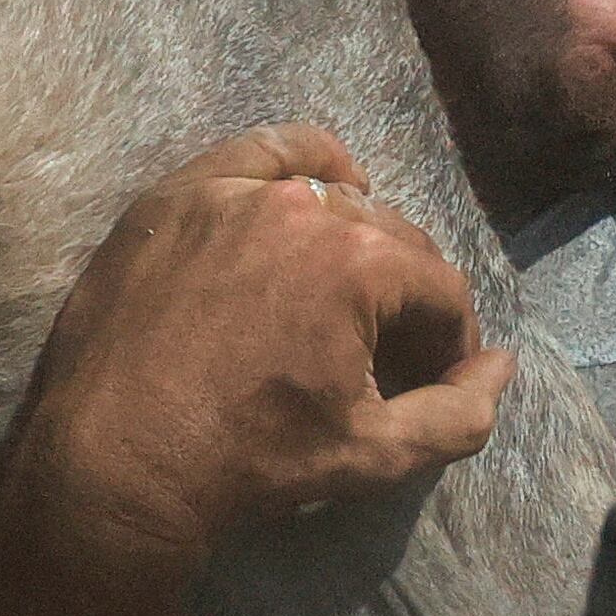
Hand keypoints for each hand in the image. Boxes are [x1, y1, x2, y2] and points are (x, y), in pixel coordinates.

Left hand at [5, 122, 515, 573]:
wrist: (113, 461)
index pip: (439, 288)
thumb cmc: (248, 463)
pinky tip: (314, 187)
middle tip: (385, 354)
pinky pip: (255, 152)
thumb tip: (502, 368)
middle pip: (388, 239)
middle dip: (403, 298)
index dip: (449, 341)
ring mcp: (229, 194)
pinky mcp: (174, 197)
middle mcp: (300, 207)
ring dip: (354, 237)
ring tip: (346, 291)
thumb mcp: (371, 455)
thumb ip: (458, 414)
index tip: (431, 380)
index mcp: (359, 263)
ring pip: (327, 196)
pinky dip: (298, 162)